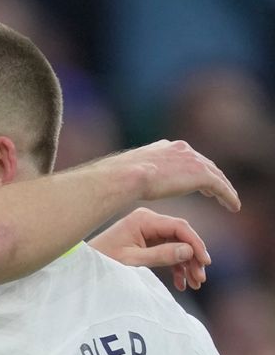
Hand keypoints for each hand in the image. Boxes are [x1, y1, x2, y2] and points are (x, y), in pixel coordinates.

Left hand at [89, 208, 209, 290]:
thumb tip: (189, 251)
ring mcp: (148, 231)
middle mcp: (148, 221)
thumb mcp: (133, 261)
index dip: (195, 244)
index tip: (205, 263)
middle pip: (181, 236)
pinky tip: (181, 284)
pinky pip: (168, 251)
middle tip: (200, 279)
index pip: (179, 227)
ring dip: (187, 264)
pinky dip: (176, 267)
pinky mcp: (147, 242)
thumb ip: (161, 255)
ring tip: (194, 284)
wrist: (85, 266)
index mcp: (143, 220)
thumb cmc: (104, 261)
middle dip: (193, 257)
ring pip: (177, 245)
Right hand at [96, 140, 240, 211]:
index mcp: (164, 147)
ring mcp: (192, 160)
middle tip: (216, 191)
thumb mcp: (129, 170)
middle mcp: (181, 149)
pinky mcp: (200, 174)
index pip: (185, 157)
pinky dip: (228, 196)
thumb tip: (126, 180)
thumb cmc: (120, 177)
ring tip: (229, 201)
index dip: (193, 169)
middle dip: (212, 177)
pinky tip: (233, 207)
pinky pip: (221, 186)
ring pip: (215, 175)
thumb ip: (136, 173)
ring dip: (224, 188)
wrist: (126, 176)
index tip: (197, 181)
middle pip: (204, 164)